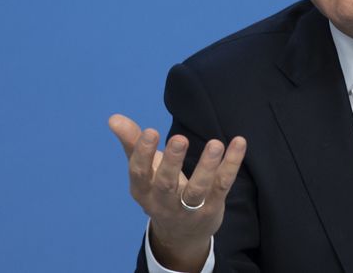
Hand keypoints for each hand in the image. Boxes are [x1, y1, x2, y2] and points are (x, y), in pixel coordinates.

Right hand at [108, 114, 246, 271]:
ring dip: (207, 167)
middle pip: (166, 184)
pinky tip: (238, 143)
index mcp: (143, 191)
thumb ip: (132, 143)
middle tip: (180, 139)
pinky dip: (231, 165)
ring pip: (198, 189)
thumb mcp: (144, 170)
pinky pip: (222, 186)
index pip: (139, 174)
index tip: (150, 131)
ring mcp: (189, 208)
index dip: (143, 153)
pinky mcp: (212, 208)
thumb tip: (114, 118)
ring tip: (214, 144)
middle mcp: (163, 203)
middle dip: (172, 162)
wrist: (181, 234)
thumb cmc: (159, 190)